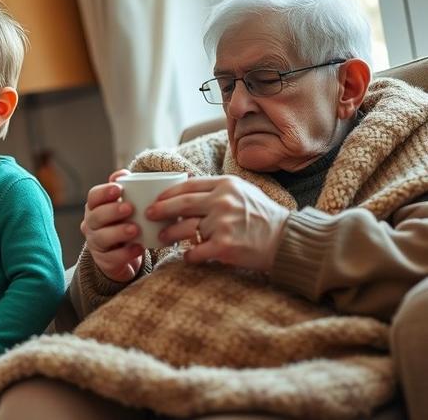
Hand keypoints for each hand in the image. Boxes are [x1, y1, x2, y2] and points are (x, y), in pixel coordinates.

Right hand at [80, 169, 145, 281]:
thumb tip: (124, 173)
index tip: (119, 189)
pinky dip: (126, 253)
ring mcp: (96, 244)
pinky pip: (113, 258)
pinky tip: (139, 247)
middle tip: (130, 208)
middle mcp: (91, 225)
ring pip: (102, 237)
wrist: (123, 255)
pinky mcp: (104, 261)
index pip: (93, 197)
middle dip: (112, 211)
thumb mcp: (124, 205)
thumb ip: (126, 188)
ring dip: (119, 232)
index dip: (104, 193)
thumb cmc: (125, 223)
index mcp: (95, 207)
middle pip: (95, 216)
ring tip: (136, 229)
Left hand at [147, 175, 290, 271]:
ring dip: (169, 235)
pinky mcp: (224, 247)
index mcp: (226, 185)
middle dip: (159, 210)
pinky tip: (187, 256)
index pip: (187, 186)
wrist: (287, 240)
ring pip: (184, 229)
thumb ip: (216, 187)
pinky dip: (188, 255)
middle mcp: (222, 202)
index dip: (167, 193)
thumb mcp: (242, 191)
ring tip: (163, 238)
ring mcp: (223, 224)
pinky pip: (195, 252)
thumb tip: (184, 180)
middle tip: (148, 215)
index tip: (155, 199)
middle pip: (180, 204)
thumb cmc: (263, 215)